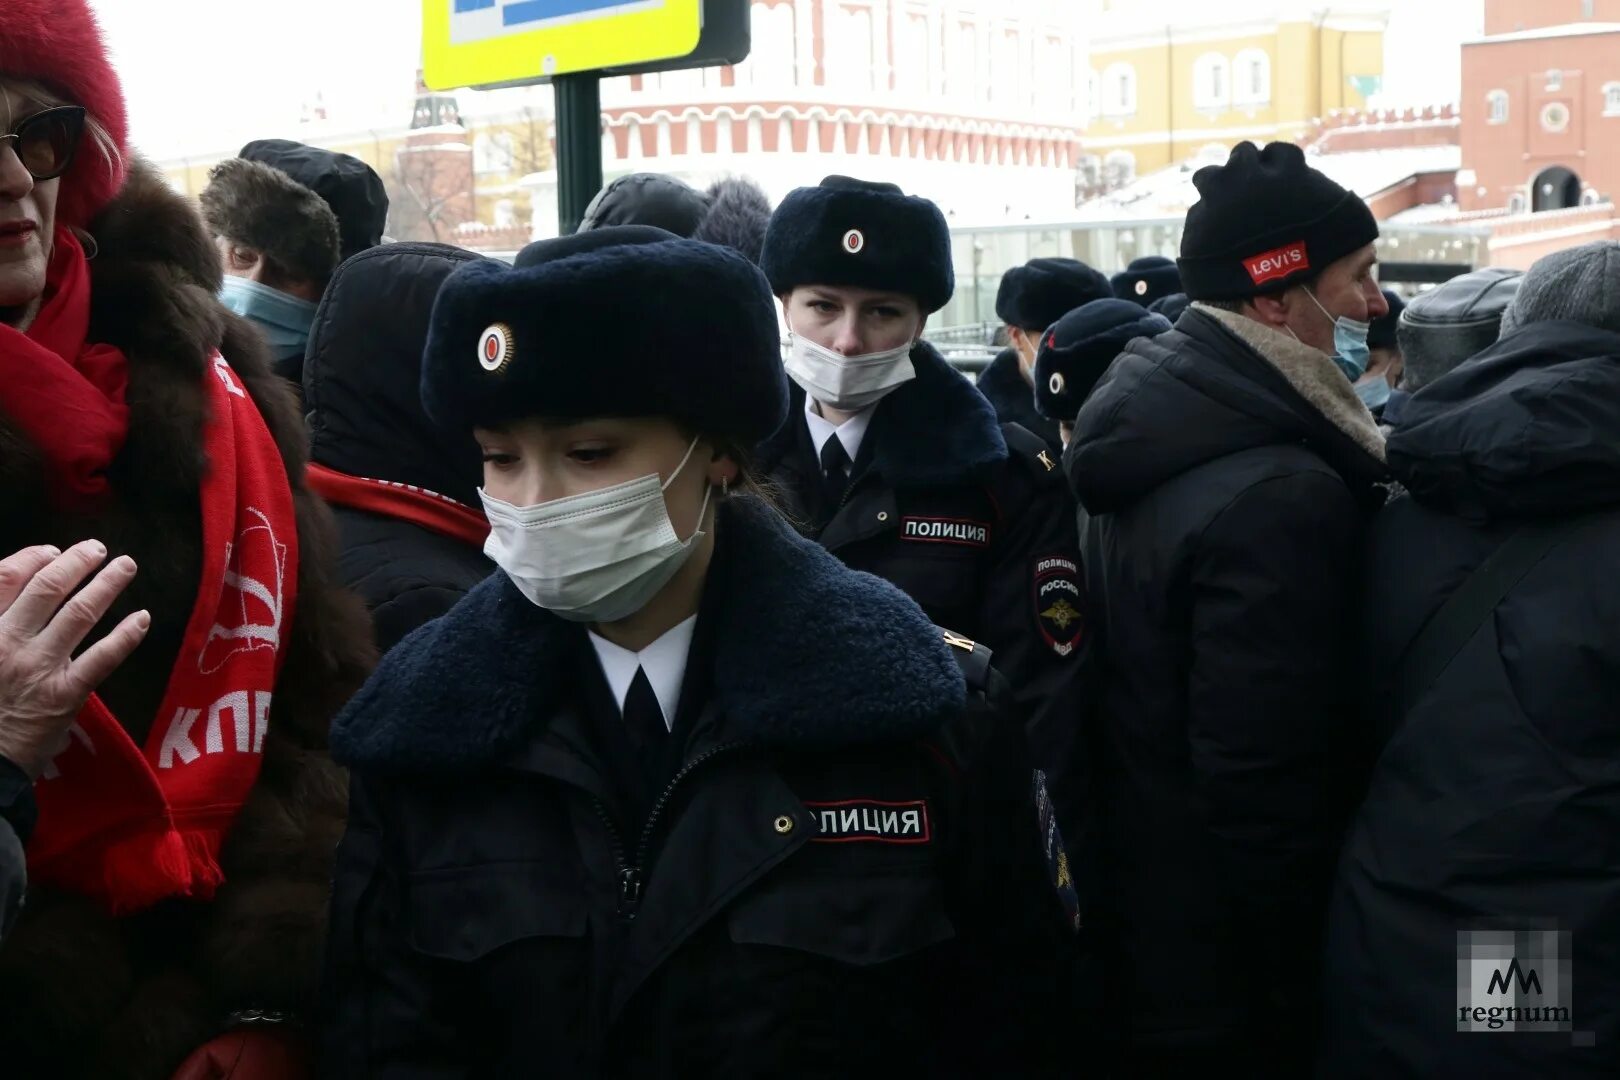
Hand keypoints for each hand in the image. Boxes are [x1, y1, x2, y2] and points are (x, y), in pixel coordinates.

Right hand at [0, 542, 149, 777]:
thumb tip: (17, 595)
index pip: (6, 577)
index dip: (33, 558)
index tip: (52, 551)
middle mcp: (7, 642)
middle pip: (47, 587)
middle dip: (76, 561)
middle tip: (97, 548)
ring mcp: (39, 668)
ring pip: (79, 613)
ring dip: (108, 584)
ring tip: (126, 566)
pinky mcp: (65, 695)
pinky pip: (103, 657)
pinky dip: (126, 635)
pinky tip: (142, 618)